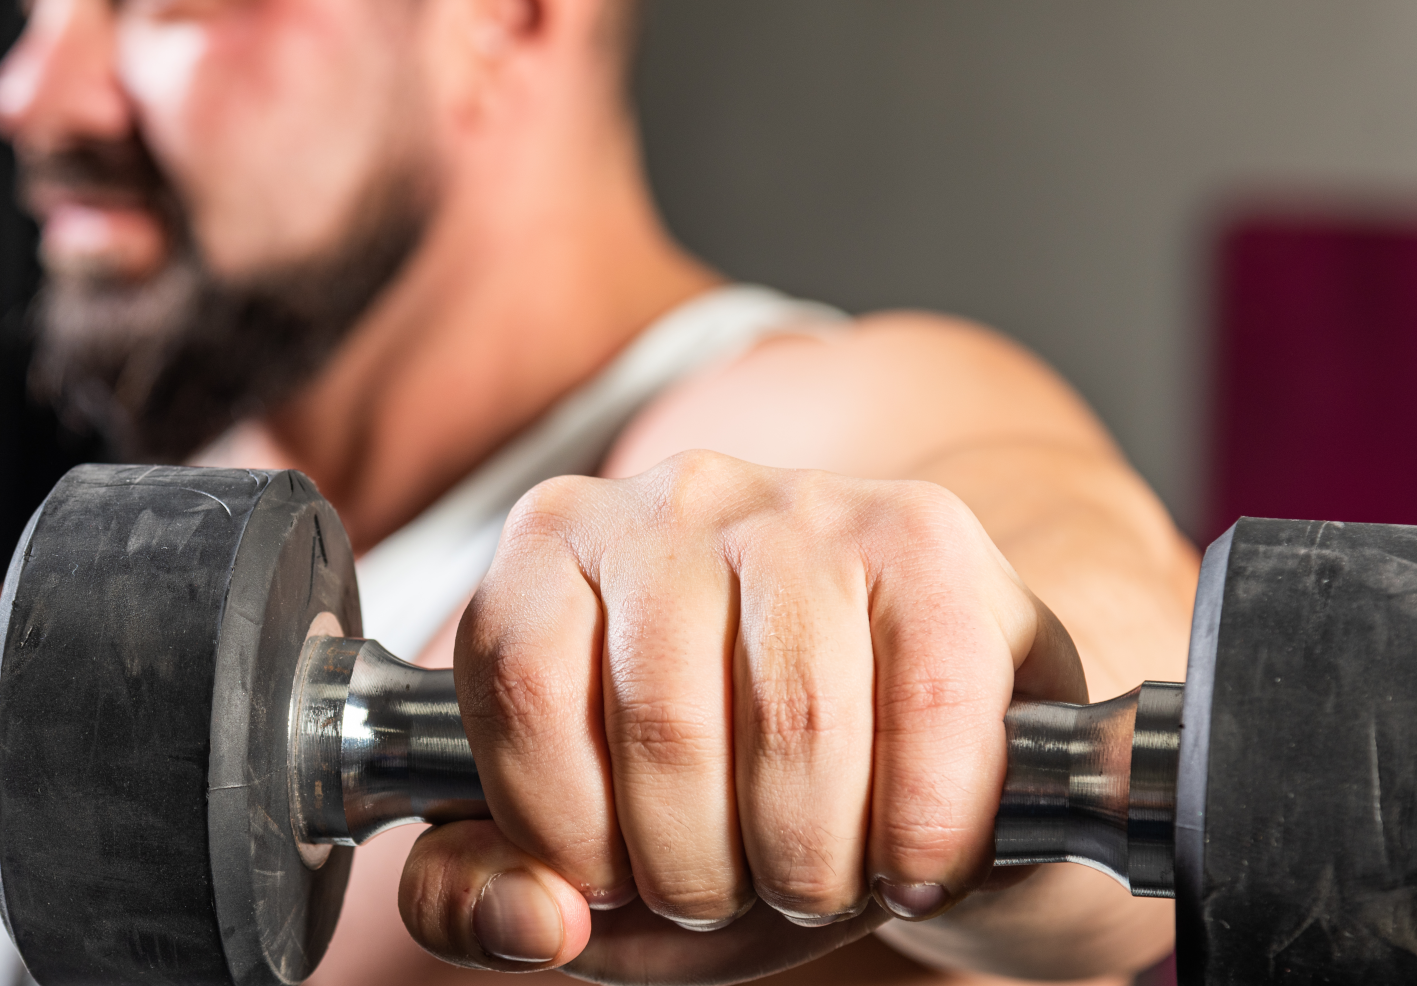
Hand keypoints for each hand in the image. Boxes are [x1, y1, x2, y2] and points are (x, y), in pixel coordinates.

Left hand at [397, 450, 1086, 983]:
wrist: (920, 750)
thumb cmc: (735, 804)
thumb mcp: (595, 865)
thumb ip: (487, 897)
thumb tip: (529, 919)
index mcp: (555, 547)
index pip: (522, 689)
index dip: (573, 831)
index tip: (621, 877)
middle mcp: (674, 498)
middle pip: (665, 725)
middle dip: (704, 873)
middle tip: (740, 892)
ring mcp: (805, 504)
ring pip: (798, 724)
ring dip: (813, 866)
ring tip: (821, 883)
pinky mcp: (927, 534)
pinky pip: (929, 705)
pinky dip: (923, 833)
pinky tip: (913, 864)